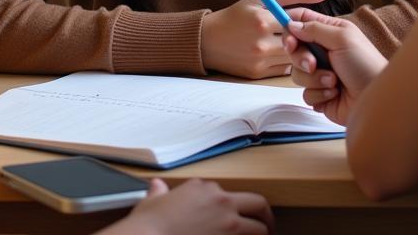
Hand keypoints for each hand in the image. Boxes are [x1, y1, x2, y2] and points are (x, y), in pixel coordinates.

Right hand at [107, 178, 272, 234]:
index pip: (224, 193)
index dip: (227, 206)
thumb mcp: (153, 201)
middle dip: (265, 215)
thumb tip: (157, 187)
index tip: (229, 215)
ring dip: (263, 233)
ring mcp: (228, 221)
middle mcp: (220, 200)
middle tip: (267, 226)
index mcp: (203, 187)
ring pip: (259, 227)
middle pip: (256, 203)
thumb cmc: (149, 224)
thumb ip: (159, 192)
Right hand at [201, 0, 332, 78]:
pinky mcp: (258, 74)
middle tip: (317, 39)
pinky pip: (285, 70)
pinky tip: (287, 56)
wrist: (208, 41)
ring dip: (304, 54)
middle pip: (300, 44)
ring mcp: (259, 60)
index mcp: (263, 19)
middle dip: (311, 42)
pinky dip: (290, 64)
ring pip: (295, 59)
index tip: (316, 21)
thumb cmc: (237, 15)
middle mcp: (261, 42)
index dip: (311, 21)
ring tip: (305, 47)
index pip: (300, 21)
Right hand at [283, 8, 386, 126]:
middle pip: (294, 49)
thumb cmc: (365, 65)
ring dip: (314, 78)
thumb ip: (314, 28)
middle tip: (313, 64)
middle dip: (301, 58)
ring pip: (297, 73)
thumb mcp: (342, 38)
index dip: (290, 27)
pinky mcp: (320, 94)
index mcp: (329, 32)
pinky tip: (334, 93)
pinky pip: (305, 93)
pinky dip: (319, 93)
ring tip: (333, 81)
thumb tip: (290, 24)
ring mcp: (320, 73)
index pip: (302, 21)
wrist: (377, 100)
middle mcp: (323, 51)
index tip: (289, 38)